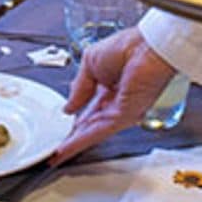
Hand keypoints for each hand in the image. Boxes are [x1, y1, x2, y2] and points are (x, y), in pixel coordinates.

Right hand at [52, 27, 175, 162]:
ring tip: (55, 155)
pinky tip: (67, 148)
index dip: (74, 117)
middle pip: (89, 124)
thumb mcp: (90, 61)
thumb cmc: (128, 47)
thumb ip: (78, 87)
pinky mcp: (123, 118)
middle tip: (55, 147)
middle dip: (71, 137)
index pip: (89, 106)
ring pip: (91, 132)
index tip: (60, 127)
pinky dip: (80, 142)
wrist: (147, 48)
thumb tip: (69, 107)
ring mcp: (120, 111)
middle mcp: (115, 100)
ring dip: (72, 145)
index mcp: (108, 83)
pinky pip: (98, 132)